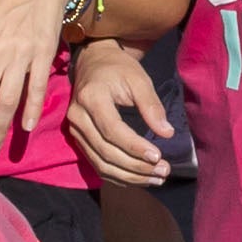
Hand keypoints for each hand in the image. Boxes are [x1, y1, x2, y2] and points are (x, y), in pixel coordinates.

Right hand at [67, 40, 176, 186]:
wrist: (93, 62)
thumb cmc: (118, 68)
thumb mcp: (138, 79)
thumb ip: (151, 105)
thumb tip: (167, 133)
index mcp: (91, 97)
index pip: (113, 130)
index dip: (135, 147)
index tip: (158, 156)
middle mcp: (77, 116)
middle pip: (106, 151)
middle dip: (136, 166)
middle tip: (163, 172)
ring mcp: (75, 130)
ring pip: (100, 163)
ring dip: (129, 176)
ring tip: (156, 179)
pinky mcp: (78, 139)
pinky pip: (96, 164)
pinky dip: (118, 176)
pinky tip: (138, 179)